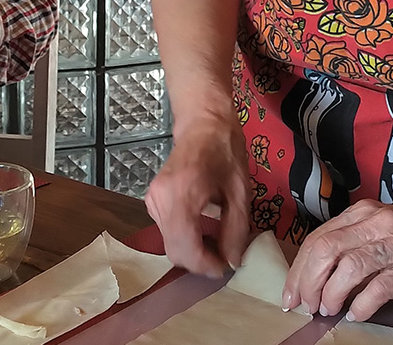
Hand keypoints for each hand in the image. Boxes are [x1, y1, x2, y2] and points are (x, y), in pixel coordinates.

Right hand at [145, 111, 251, 277]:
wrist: (203, 123)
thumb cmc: (224, 151)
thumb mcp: (240, 190)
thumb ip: (236, 229)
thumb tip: (232, 262)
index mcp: (182, 193)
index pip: (185, 247)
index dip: (205, 265)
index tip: (226, 268)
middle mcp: (160, 199)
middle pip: (174, 250)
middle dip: (199, 261)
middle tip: (224, 258)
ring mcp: (152, 200)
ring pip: (169, 244)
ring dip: (192, 251)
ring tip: (217, 244)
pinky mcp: (151, 201)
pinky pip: (167, 231)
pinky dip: (184, 238)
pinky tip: (203, 230)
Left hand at [282, 198, 392, 321]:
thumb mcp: (385, 228)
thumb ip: (355, 244)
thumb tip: (320, 279)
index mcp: (364, 213)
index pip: (318, 239)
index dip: (298, 270)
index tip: (291, 294)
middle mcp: (376, 223)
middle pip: (325, 251)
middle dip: (307, 283)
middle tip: (305, 306)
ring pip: (347, 268)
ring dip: (331, 295)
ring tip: (329, 310)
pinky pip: (378, 287)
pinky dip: (361, 304)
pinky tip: (356, 314)